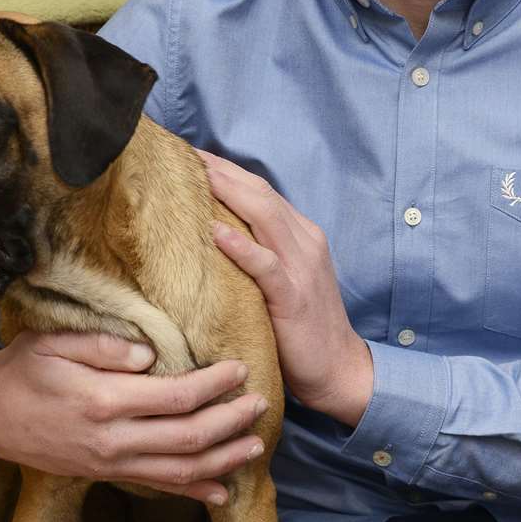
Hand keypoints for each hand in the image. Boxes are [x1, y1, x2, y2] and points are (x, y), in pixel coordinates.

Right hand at [0, 331, 266, 505]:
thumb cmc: (24, 369)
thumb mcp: (55, 343)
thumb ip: (104, 347)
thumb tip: (150, 356)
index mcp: (103, 401)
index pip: (175, 398)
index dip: (213, 386)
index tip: (239, 369)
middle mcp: (113, 440)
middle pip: (188, 438)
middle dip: (230, 422)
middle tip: (260, 404)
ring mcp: (111, 464)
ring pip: (180, 470)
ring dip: (223, 461)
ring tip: (255, 446)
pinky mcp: (108, 475)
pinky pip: (158, 487)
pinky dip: (194, 492)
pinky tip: (222, 492)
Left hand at [197, 150, 373, 426]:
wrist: (338, 368)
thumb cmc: (302, 327)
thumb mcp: (283, 280)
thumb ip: (259, 253)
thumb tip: (212, 233)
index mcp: (302, 235)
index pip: (260, 191)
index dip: (227, 170)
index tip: (190, 155)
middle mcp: (304, 243)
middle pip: (260, 194)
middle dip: (222, 171)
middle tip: (183, 153)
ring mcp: (301, 268)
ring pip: (265, 218)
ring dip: (229, 193)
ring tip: (196, 175)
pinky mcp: (294, 297)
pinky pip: (266, 265)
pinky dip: (242, 247)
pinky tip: (216, 233)